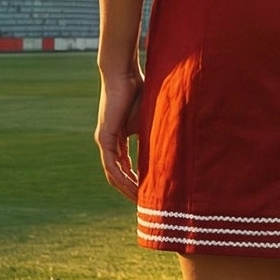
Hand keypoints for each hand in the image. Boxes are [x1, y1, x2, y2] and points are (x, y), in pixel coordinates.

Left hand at [95, 70, 143, 201]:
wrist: (124, 74)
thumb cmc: (139, 91)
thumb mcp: (151, 120)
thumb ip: (156, 136)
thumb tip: (175, 150)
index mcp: (119, 139)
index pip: (126, 167)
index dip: (137, 181)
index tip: (149, 193)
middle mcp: (109, 143)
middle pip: (118, 175)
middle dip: (132, 191)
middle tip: (146, 205)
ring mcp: (104, 141)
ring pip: (113, 174)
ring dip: (127, 190)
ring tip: (141, 202)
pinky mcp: (104, 138)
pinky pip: (111, 166)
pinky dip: (123, 178)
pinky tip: (134, 188)